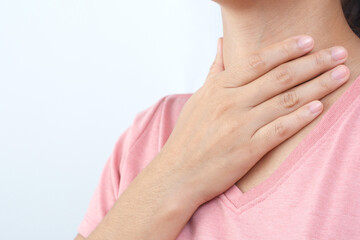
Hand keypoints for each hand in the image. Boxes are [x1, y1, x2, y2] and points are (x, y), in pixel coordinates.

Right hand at [155, 35, 348, 205]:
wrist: (178, 172)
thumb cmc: (188, 135)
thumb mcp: (199, 98)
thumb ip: (214, 70)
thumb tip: (221, 43)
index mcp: (218, 88)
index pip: (257, 61)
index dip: (285, 49)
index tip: (308, 41)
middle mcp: (230, 103)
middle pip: (279, 77)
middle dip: (313, 62)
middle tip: (338, 53)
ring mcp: (239, 126)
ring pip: (285, 100)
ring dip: (317, 85)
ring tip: (340, 75)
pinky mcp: (247, 149)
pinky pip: (280, 129)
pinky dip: (301, 117)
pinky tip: (319, 107)